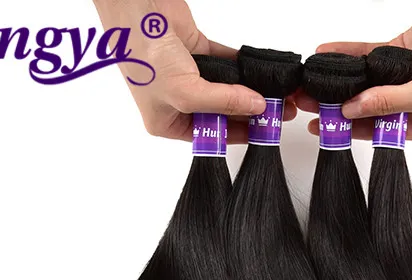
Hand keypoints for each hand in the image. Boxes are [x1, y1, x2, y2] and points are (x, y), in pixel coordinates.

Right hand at [92, 0, 297, 141]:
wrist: (135, 7)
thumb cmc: (143, 55)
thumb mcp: (186, 91)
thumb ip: (224, 101)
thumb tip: (256, 106)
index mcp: (168, 122)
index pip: (211, 135)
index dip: (238, 135)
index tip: (264, 133)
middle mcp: (178, 101)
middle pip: (221, 112)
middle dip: (248, 113)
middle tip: (276, 114)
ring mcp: (188, 76)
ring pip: (226, 88)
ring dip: (249, 90)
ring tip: (275, 96)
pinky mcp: (197, 51)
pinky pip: (226, 63)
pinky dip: (243, 68)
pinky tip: (261, 73)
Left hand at [297, 0, 411, 139]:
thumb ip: (389, 102)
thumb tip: (354, 109)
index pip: (381, 132)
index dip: (353, 130)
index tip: (327, 127)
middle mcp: (411, 104)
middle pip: (368, 108)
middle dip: (339, 107)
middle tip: (312, 106)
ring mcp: (402, 78)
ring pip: (365, 83)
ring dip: (340, 82)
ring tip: (313, 84)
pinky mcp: (397, 52)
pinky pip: (367, 56)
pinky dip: (347, 55)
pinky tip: (327, 55)